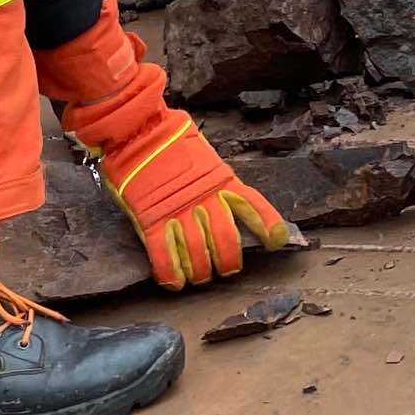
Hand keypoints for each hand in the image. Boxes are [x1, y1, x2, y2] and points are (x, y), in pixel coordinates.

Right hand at [103, 114, 299, 288]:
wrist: (137, 130)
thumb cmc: (169, 141)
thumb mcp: (204, 156)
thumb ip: (214, 179)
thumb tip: (223, 198)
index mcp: (221, 180)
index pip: (253, 206)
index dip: (268, 225)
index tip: (277, 241)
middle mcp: (204, 198)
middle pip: (226, 239)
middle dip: (229, 260)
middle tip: (226, 270)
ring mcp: (178, 210)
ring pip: (197, 252)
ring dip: (200, 271)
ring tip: (199, 278)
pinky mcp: (151, 220)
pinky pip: (164, 254)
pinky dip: (170, 273)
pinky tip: (176, 283)